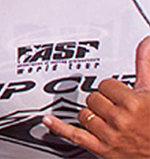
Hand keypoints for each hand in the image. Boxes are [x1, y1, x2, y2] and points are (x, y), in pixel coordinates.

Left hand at [42, 36, 149, 157]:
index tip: (121, 96)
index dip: (113, 90)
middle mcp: (120, 119)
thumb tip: (145, 42)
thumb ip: (144, 64)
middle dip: (104, 102)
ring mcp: (110, 136)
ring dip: (93, 116)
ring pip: (84, 115)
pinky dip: (59, 128)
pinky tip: (48, 120)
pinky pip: (75, 136)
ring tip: (110, 121)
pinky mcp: (102, 150)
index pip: (106, 84)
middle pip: (93, 99)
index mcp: (133, 102)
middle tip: (119, 110)